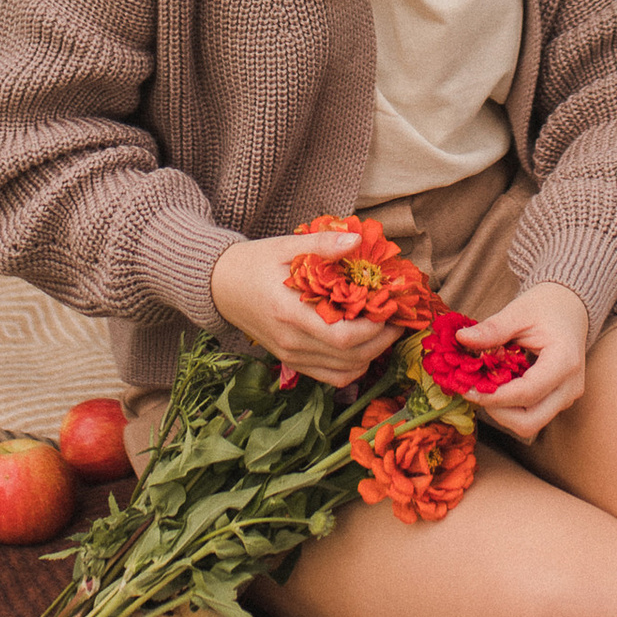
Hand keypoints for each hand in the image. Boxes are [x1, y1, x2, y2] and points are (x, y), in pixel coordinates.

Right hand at [210, 229, 391, 390]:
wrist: (220, 286)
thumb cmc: (254, 263)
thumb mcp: (286, 246)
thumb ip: (323, 245)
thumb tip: (356, 240)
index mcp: (290, 313)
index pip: (343, 337)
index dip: (375, 329)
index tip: (391, 309)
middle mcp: (291, 342)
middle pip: (349, 358)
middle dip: (381, 342)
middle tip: (397, 320)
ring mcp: (290, 356)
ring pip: (343, 373)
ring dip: (371, 356)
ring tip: (384, 331)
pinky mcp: (290, 361)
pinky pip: (330, 376)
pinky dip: (353, 367)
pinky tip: (363, 346)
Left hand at [447, 282, 590, 441]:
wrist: (569, 309)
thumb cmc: (546, 307)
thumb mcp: (517, 312)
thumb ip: (492, 329)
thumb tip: (462, 338)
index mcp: (564, 362)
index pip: (526, 393)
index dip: (493, 396)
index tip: (467, 388)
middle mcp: (570, 386)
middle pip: (529, 421)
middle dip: (497, 411)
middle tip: (476, 390)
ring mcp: (567, 397)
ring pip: (530, 423)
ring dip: (503, 412)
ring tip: (486, 386)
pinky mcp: (559, 400)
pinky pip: (532, 414)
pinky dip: (511, 407)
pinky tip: (498, 386)